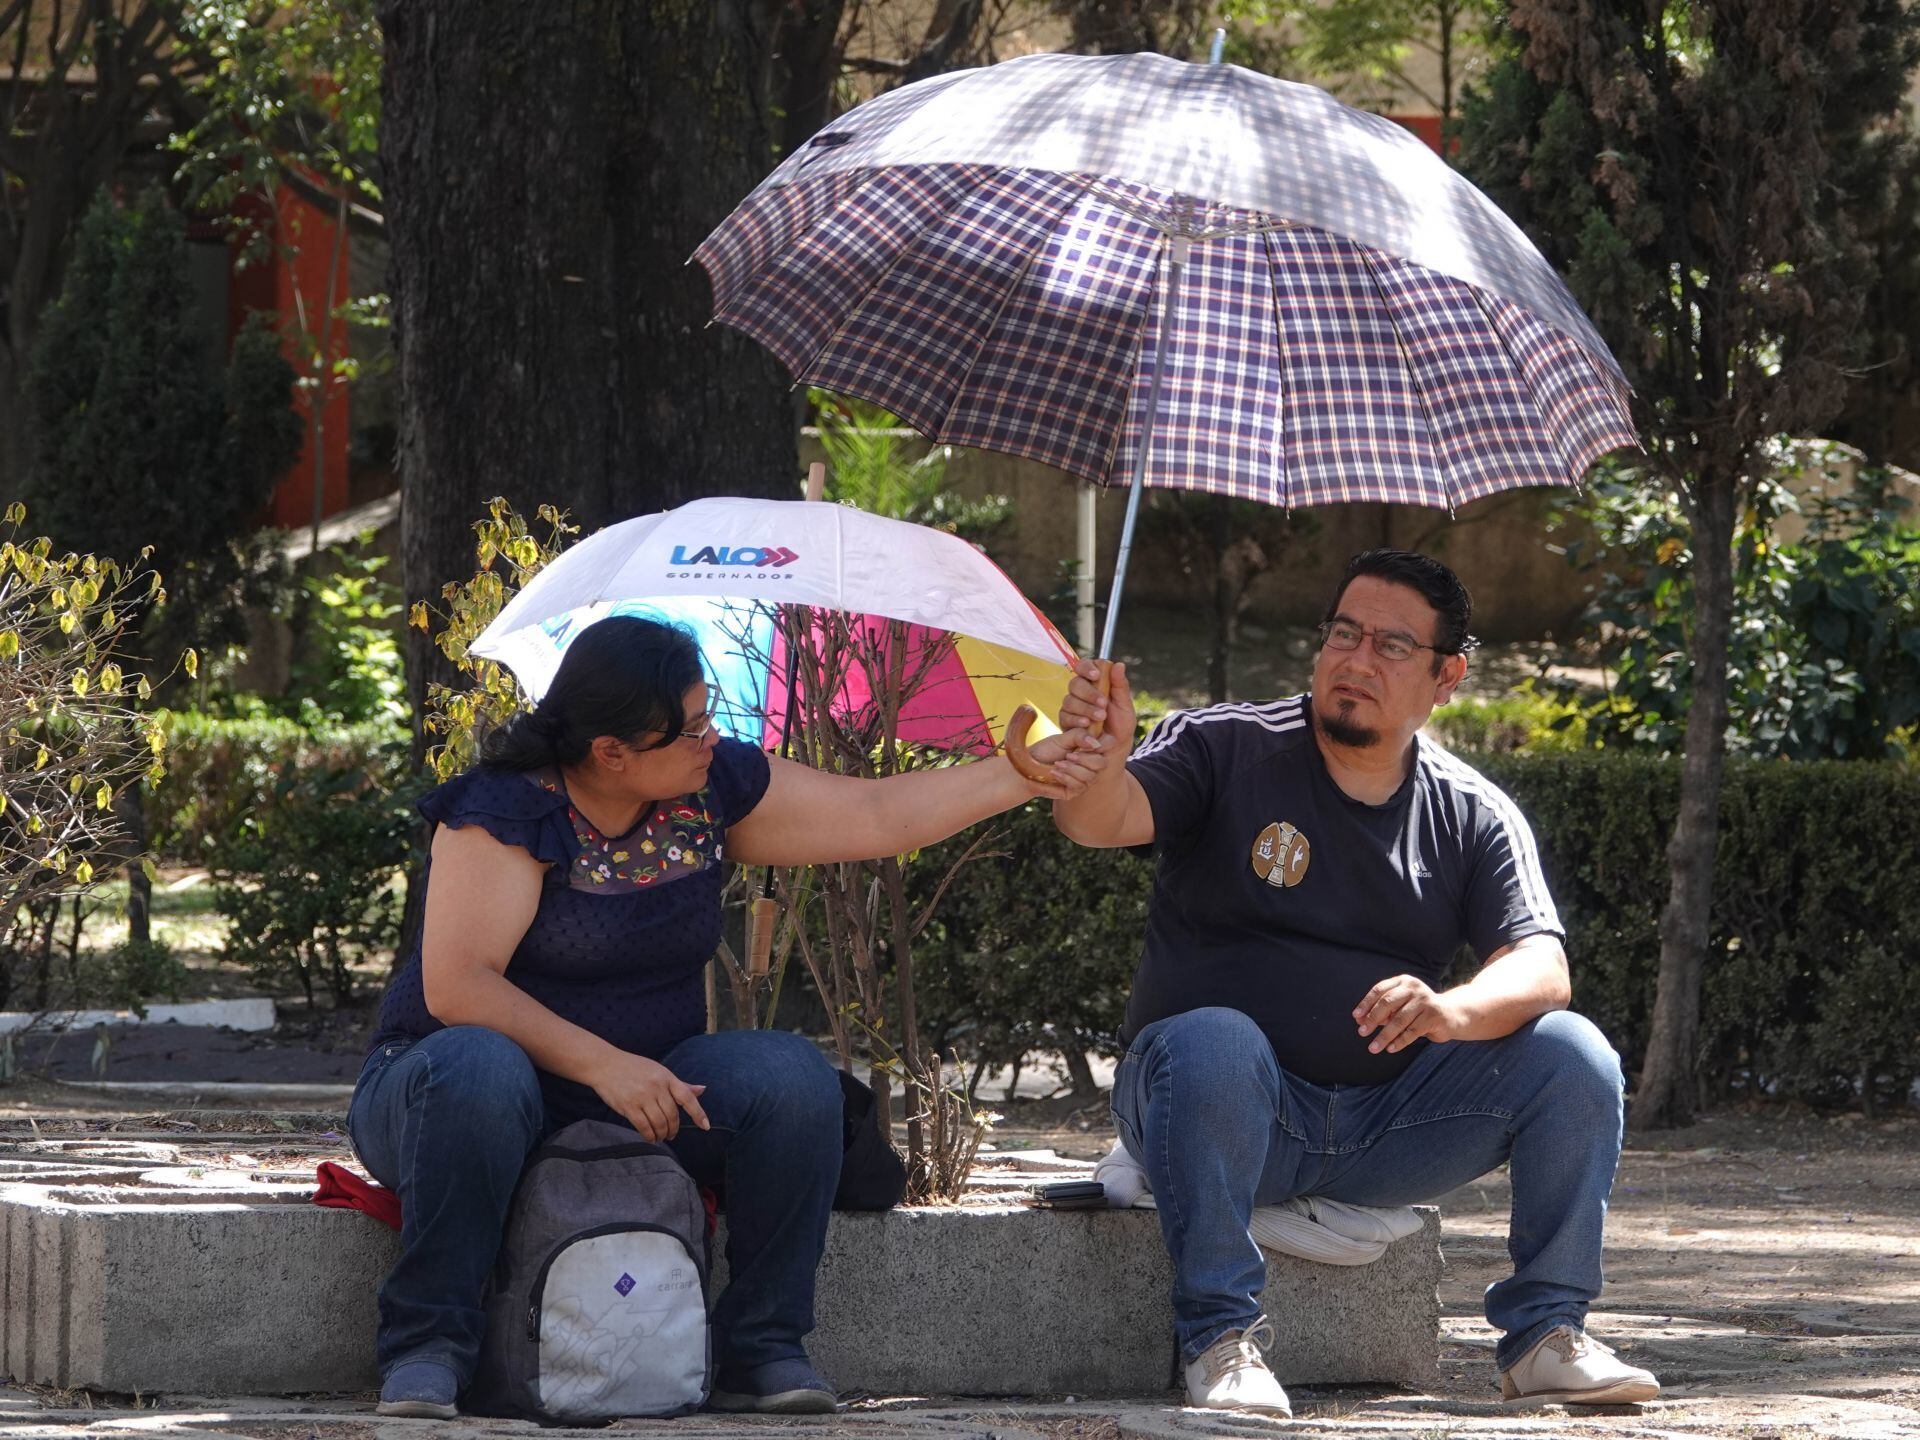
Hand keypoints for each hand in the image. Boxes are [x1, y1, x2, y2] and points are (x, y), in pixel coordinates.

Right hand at [589, 1050, 708, 1140]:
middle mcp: (657, 1087)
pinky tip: (650, 1137)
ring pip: (659, 1123)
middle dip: (674, 1129)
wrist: (605, 1065)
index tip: (706, 1126)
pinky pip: (644, 1126)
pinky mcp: (629, 1106)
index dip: (698, 1113)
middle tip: (671, 1135)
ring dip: (662, 1134)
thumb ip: (679, 1084)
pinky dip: (649, 1135)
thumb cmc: (634, 1068)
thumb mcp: (659, 1071)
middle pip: (673, 1115)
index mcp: (667, 1077)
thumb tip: (702, 1090)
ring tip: (660, 1137)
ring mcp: (643, 1096)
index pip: (687, 1097)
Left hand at [1015, 728, 1108, 799]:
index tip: (1087, 743)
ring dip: (1072, 769)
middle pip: (1102, 764)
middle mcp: (1090, 765)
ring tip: (1058, 764)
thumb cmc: (1045, 751)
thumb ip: (1079, 736)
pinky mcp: (1075, 791)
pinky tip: (1054, 772)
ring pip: (1090, 776)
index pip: (1108, 745)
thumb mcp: (1062, 739)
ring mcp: (1084, 779)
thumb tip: (1094, 743)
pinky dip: (1066, 777)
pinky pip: (1079, 786)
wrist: (1028, 767)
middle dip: (1085, 759)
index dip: (1103, 744)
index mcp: (1090, 749)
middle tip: (1069, 755)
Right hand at [1059, 659, 1134, 757]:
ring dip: (1085, 708)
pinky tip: (1087, 724)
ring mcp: (1072, 705)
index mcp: (1095, 681)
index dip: (1087, 668)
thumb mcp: (1125, 705)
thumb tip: (1119, 664)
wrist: (1114, 747)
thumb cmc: (1121, 724)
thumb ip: (1120, 685)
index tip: (1096, 675)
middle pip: (1075, 683)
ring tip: (1100, 717)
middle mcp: (1081, 691)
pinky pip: (1065, 716)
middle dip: (1089, 693)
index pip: (1084, 666)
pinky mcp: (1065, 720)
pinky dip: (1076, 720)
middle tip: (1103, 703)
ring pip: (1070, 700)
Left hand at [1353, 975, 1464, 1054]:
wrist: (1451, 1014)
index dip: (1366, 1003)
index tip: (1356, 1016)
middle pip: (1387, 1003)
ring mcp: (1425, 1002)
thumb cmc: (1419, 1010)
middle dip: (1372, 1019)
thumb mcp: (1401, 1007)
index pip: (1380, 990)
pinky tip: (1390, 1049)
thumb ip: (1383, 1012)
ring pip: (1399, 1020)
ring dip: (1384, 1035)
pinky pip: (1412, 1031)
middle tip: (1361, 1032)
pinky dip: (1400, 1041)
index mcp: (1403, 982)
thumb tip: (1360, 1020)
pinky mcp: (1433, 1016)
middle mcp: (1414, 988)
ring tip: (1373, 1047)